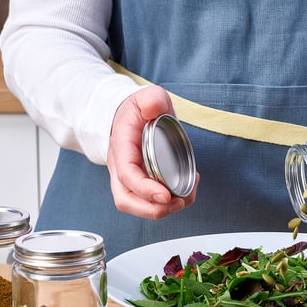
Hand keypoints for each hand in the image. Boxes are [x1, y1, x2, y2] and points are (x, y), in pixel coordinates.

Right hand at [107, 85, 198, 218]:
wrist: (132, 116)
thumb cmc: (139, 109)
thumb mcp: (147, 96)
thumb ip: (152, 99)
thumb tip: (154, 109)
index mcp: (121, 147)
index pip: (127, 175)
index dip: (145, 190)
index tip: (165, 196)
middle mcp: (120, 167)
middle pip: (126, 200)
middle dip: (152, 209)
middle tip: (178, 203)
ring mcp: (129, 179)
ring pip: (136, 206)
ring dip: (161, 210)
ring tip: (185, 199)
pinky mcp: (141, 184)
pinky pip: (149, 202)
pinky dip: (169, 203)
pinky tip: (186, 190)